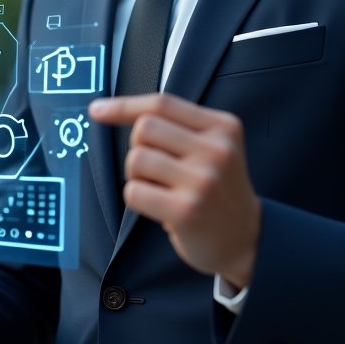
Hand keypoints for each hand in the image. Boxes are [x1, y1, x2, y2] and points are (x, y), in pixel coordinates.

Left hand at [88, 93, 259, 287]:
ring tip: (161, 189)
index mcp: (223, 127)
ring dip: (138, 176)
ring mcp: (203, 180)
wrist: (247, 240)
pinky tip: (160, 206)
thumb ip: (177, 126)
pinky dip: (138, 198)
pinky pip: (134, 192)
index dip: (124, 105)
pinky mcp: (187, 210)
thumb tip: (107, 108)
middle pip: (144, 128)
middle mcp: (216, 150)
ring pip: (136, 159)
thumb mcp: (214, 147)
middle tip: (157, 169)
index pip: (162, 104)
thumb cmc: (218, 190)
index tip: (97, 110)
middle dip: (138, 147)